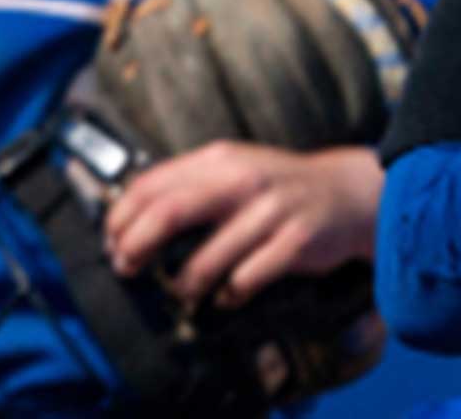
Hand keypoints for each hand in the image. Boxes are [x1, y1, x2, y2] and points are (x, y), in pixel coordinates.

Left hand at [102, 141, 382, 307]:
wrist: (350, 193)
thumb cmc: (276, 187)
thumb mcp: (231, 169)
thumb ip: (188, 184)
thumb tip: (132, 214)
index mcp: (216, 161)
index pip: (151, 184)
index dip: (122, 216)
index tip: (110, 241)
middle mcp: (240, 181)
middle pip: (169, 212)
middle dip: (138, 244)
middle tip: (125, 267)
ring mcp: (271, 211)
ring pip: (210, 254)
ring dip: (186, 280)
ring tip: (178, 292)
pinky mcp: (298, 242)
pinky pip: (251, 276)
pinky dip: (231, 293)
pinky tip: (224, 299)